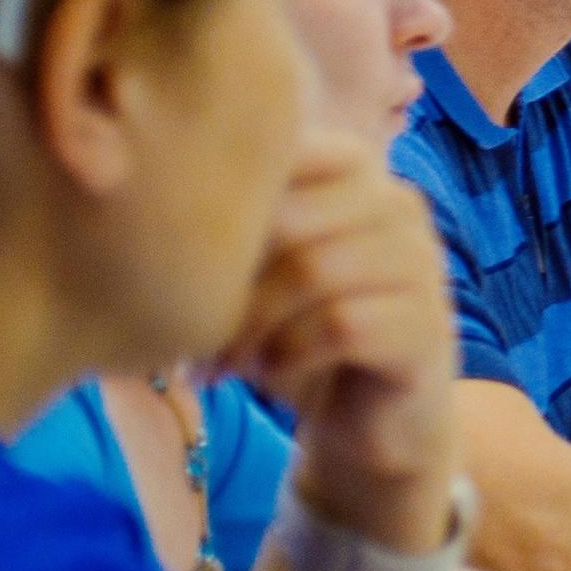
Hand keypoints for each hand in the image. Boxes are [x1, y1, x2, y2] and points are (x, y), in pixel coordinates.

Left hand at [227, 127, 459, 550]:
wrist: (372, 421)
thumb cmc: (302, 335)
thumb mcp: (265, 273)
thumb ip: (237, 229)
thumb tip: (143, 207)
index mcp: (360, 177)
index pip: (293, 149)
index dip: (231, 201)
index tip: (186, 255)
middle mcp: (400, 209)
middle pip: (292, 215)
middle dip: (230, 276)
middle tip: (193, 324)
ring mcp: (422, 267)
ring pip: (315, 270)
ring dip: (251, 324)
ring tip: (220, 360)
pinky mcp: (427, 328)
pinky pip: (343, 324)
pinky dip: (288, 353)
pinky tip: (266, 373)